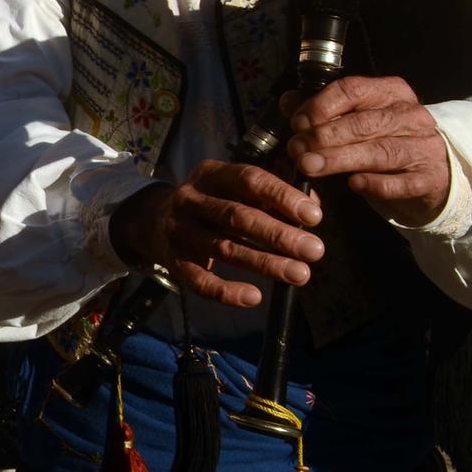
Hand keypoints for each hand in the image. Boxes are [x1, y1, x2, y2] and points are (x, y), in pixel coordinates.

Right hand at [108, 163, 324, 307]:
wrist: (157, 221)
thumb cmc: (214, 203)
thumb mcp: (236, 188)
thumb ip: (273, 194)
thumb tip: (312, 208)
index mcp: (210, 174)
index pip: (248, 179)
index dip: (281, 197)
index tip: (314, 216)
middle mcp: (190, 199)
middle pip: (236, 216)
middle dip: (278, 234)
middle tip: (315, 250)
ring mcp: (179, 230)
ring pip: (224, 248)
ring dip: (265, 263)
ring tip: (300, 274)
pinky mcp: (174, 261)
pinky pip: (200, 280)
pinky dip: (226, 291)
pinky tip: (254, 297)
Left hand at [287, 76, 452, 226]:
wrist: (432, 173)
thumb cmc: (385, 141)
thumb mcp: (355, 120)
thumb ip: (322, 110)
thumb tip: (287, 100)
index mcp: (391, 92)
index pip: (353, 90)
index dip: (321, 106)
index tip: (297, 124)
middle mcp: (411, 115)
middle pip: (363, 123)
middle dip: (324, 136)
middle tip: (296, 150)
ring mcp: (425, 146)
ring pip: (380, 151)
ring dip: (340, 159)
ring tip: (310, 166)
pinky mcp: (431, 178)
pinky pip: (402, 182)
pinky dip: (376, 183)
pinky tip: (353, 183)